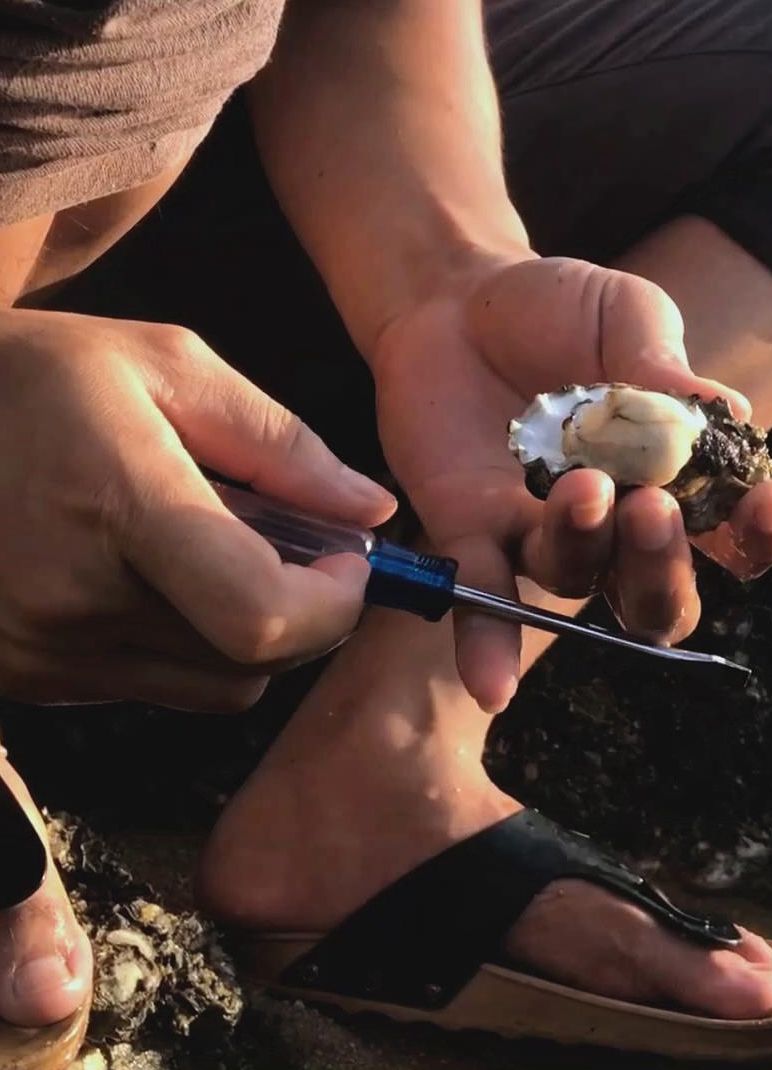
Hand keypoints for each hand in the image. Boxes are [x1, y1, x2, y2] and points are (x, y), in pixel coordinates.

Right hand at [0, 309, 395, 710]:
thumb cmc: (34, 378)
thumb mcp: (166, 365)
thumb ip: (283, 444)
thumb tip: (372, 509)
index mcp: (118, 506)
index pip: (262, 616)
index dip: (334, 603)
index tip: (349, 559)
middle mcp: (76, 598)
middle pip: (255, 661)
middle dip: (308, 613)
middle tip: (301, 549)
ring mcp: (43, 651)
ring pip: (215, 687)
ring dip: (248, 635)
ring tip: (216, 553)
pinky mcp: (26, 678)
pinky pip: (154, 688)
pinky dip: (187, 647)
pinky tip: (155, 578)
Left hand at [369, 256, 771, 710]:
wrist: (455, 292)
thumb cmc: (562, 309)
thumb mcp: (625, 315)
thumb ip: (665, 364)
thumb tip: (729, 414)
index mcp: (678, 478)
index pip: (735, 535)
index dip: (761, 534)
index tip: (771, 499)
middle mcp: (619, 525)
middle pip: (659, 592)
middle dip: (666, 563)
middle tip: (656, 507)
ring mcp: (544, 533)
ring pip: (578, 580)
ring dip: (589, 549)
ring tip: (585, 488)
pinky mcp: (471, 530)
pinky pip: (480, 598)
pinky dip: (486, 645)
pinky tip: (491, 686)